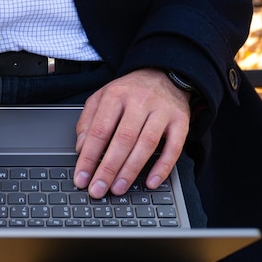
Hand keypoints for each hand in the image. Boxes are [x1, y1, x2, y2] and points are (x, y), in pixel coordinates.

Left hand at [73, 68, 190, 197]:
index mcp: (115, 95)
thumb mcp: (102, 97)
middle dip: (108, 168)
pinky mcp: (181, 120)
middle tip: (98, 189)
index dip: (88, 157)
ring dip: (131, 170)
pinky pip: (174, 147)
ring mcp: (162, 110)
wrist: (164, 72)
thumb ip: (88, 120)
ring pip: (146, 144)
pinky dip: (163, 167)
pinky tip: (152, 182)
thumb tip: (80, 148)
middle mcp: (139, 101)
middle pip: (122, 139)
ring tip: (118, 189)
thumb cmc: (129, 91)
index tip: (81, 177)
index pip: (99, 130)